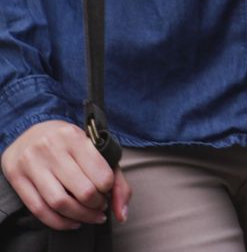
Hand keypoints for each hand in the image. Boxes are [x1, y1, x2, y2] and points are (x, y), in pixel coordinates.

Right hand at [1, 120, 131, 229]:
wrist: (30, 132)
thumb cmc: (69, 144)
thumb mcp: (96, 150)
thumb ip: (117, 180)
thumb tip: (121, 214)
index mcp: (74, 137)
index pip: (101, 175)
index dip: (108, 191)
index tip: (106, 192)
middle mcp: (51, 148)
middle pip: (83, 191)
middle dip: (95, 206)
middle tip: (98, 206)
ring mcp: (31, 163)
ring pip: (59, 203)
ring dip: (80, 216)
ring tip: (88, 215)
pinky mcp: (16, 177)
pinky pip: (38, 209)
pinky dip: (59, 222)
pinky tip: (72, 221)